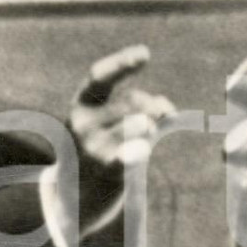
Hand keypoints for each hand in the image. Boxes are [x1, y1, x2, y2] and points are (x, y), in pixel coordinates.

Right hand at [68, 45, 174, 230]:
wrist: (79, 191)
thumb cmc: (103, 143)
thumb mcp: (113, 117)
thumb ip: (142, 104)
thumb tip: (167, 112)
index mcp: (81, 103)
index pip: (100, 76)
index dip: (121, 63)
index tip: (145, 54)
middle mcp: (82, 123)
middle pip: (131, 101)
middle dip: (151, 105)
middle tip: (159, 116)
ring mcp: (93, 147)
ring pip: (138, 123)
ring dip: (153, 125)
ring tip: (150, 133)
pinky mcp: (107, 169)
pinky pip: (127, 154)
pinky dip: (135, 150)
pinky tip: (140, 149)